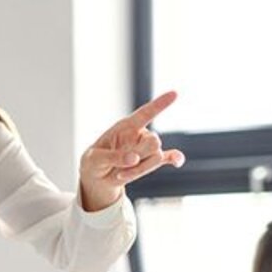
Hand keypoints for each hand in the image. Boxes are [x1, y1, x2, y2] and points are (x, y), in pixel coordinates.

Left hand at [79, 91, 184, 210]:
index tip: (175, 93)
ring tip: (119, 174)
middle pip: (155, 141)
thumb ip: (114, 157)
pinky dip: (175, 159)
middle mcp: (139, 135)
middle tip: (120, 167)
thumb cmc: (94, 162)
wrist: (97, 178)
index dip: (160, 104)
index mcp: (125, 126)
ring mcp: (145, 148)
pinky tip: (177, 163)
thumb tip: (135, 158)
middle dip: (141, 156)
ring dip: (139, 170)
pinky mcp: (150, 161)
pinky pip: (169, 158)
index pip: (145, 113)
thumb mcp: (96, 159)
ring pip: (157, 157)